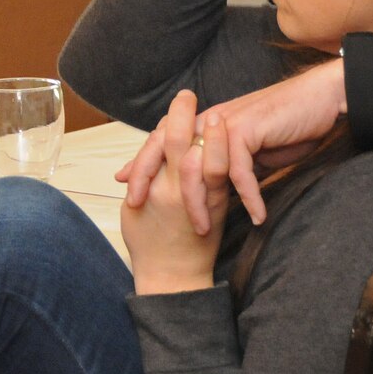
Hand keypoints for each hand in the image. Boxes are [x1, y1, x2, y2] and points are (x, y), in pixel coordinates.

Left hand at [119, 60, 346, 228]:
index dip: (142, 165)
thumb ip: (226, 163)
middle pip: (168, 152)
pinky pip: (241, 172)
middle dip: (150, 181)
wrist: (319, 99)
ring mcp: (227, 125)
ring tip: (203, 231)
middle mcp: (210, 120)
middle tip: (139, 211)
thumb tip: (213, 185)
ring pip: (200, 167)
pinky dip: (250, 198)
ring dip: (202, 203)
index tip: (127, 190)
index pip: (162, 142)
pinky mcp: (249, 131)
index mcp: (205, 123)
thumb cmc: (286, 124)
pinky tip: (257, 218)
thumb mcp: (249, 147)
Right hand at [121, 90, 233, 293]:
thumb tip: (151, 162)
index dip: (172, 120)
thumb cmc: (151, 246)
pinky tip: (232, 142)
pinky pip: (220, 177)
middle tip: (187, 95)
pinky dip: (224, 156)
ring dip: (208, 133)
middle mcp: (166, 188)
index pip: (159, 142)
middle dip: (181, 116)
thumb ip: (147, 182)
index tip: (182, 101)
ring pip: (197, 157)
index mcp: (151, 184)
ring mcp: (188, 198)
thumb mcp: (140, 210)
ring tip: (216, 112)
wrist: (170, 278)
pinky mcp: (212, 209)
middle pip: (173, 142)